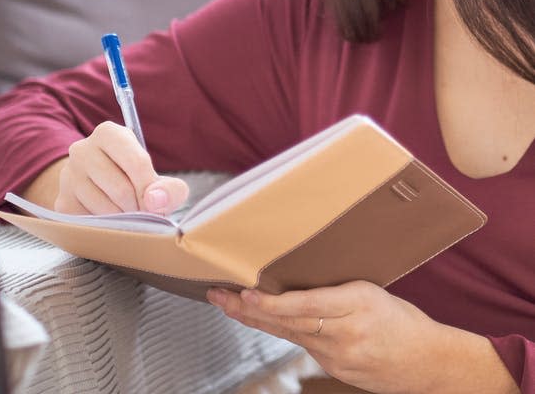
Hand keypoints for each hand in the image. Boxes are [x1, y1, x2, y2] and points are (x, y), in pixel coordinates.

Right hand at [56, 121, 188, 214]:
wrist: (99, 190)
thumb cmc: (133, 182)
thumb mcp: (157, 181)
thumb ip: (170, 189)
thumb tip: (155, 201)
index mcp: (108, 134)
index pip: (137, 163)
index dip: (152, 190)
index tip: (156, 204)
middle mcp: (82, 149)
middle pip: (122, 189)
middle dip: (138, 208)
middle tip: (141, 211)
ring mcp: (68, 176)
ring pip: (106, 209)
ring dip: (123, 219)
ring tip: (124, 213)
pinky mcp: (62, 202)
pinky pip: (92, 223)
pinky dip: (106, 227)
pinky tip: (107, 218)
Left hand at [206, 281, 518, 393]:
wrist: (428, 362)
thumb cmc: (402, 320)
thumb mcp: (372, 290)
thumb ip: (334, 289)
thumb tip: (292, 276)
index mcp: (359, 303)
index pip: (307, 305)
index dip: (273, 302)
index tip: (246, 293)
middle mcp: (346, 332)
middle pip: (288, 321)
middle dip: (247, 308)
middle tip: (218, 294)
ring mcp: (339, 355)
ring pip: (288, 334)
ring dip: (254, 318)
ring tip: (226, 303)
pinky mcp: (334, 368)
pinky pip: (300, 345)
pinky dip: (277, 330)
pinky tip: (257, 319)